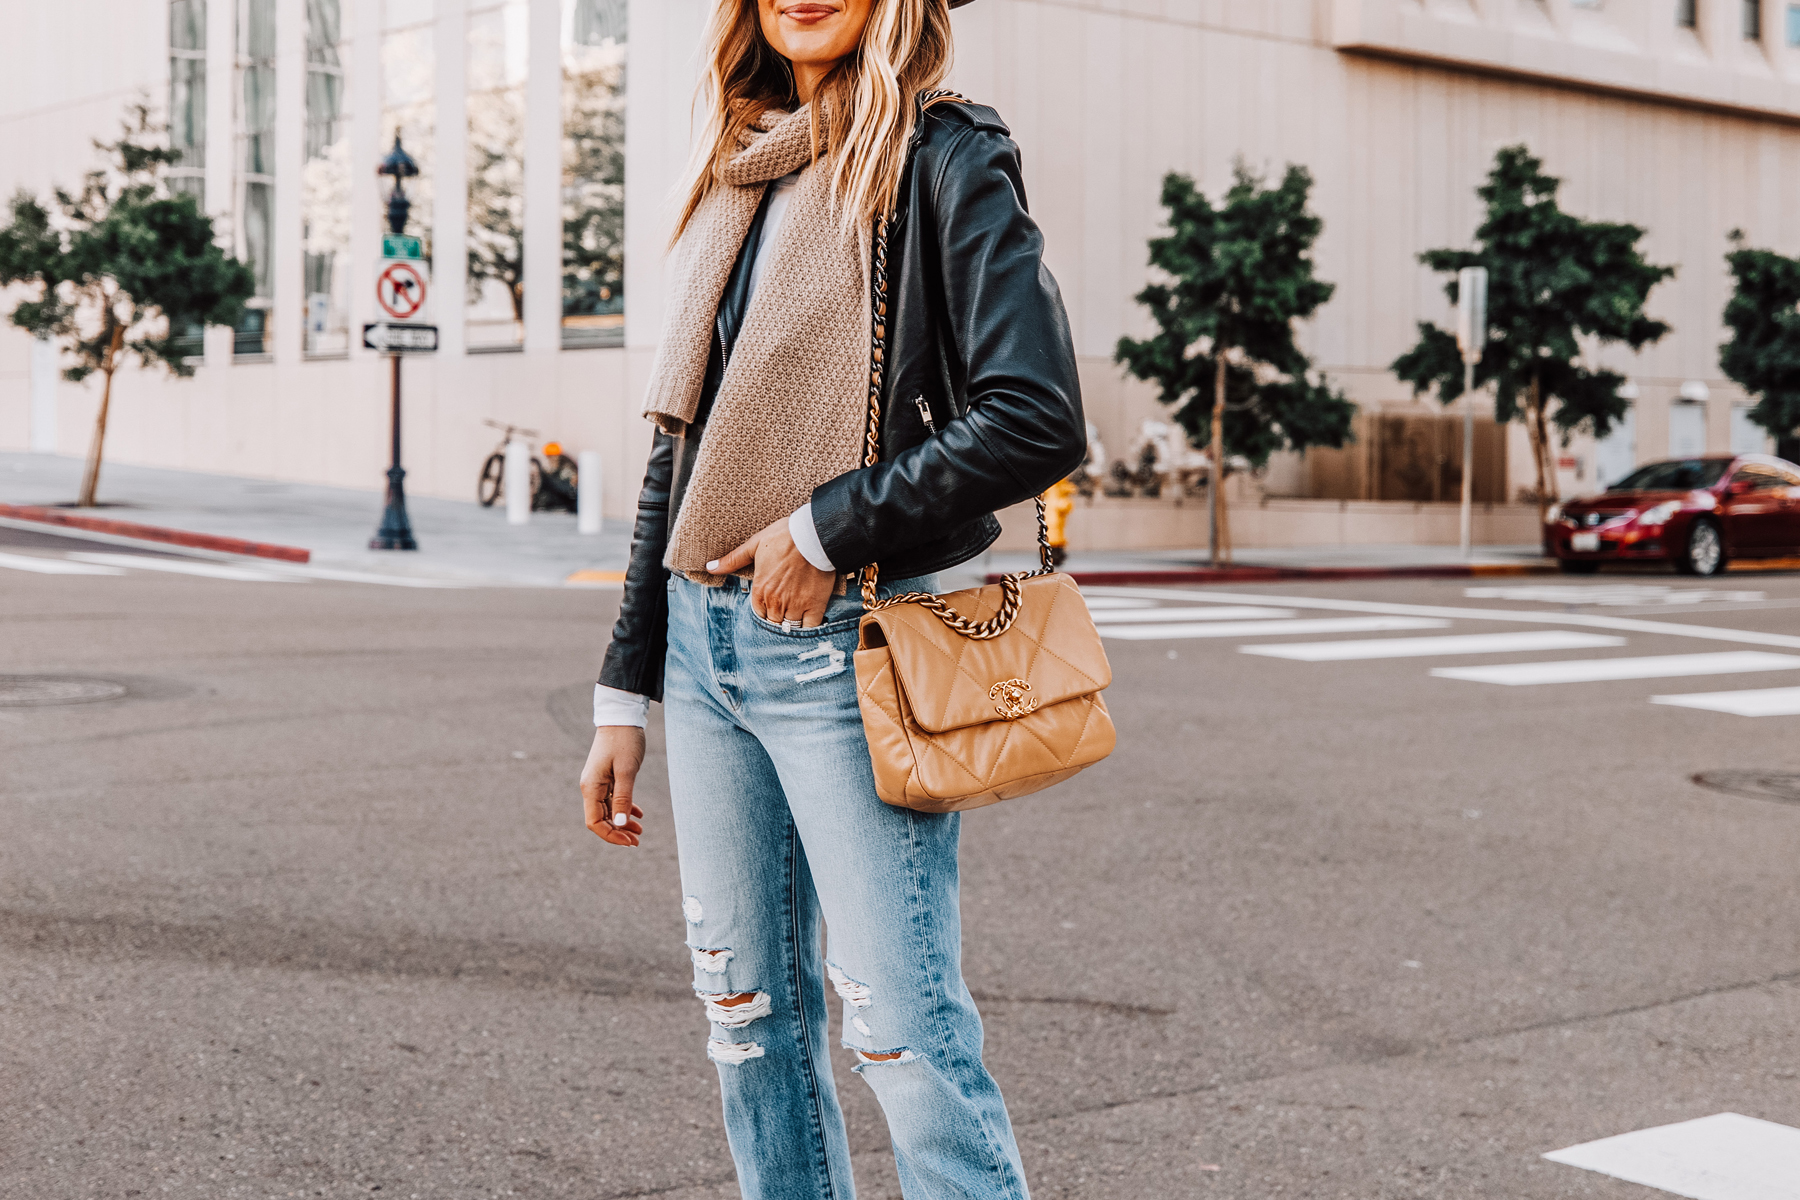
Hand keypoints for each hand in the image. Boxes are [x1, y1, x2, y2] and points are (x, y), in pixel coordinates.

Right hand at [582, 726, 645, 846]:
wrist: (622, 716)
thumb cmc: (624, 740)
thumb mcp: (627, 771)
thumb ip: (623, 798)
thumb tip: (620, 824)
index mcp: (591, 787)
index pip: (594, 822)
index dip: (611, 835)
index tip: (630, 841)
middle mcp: (591, 786)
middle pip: (600, 819)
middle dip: (618, 832)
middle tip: (638, 840)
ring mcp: (598, 782)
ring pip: (608, 810)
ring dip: (622, 822)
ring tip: (640, 831)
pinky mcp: (607, 777)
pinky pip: (613, 799)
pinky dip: (625, 809)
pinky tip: (639, 814)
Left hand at [709, 518, 836, 628]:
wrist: (814, 534)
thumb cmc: (784, 536)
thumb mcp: (754, 545)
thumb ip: (732, 560)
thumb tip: (709, 567)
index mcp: (760, 590)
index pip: (758, 614)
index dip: (765, 610)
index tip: (773, 605)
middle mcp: (775, 602)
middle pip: (774, 622)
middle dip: (778, 619)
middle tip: (787, 611)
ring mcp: (795, 605)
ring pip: (790, 627)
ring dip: (792, 624)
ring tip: (798, 616)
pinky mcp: (815, 606)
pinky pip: (810, 628)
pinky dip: (808, 628)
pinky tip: (809, 621)